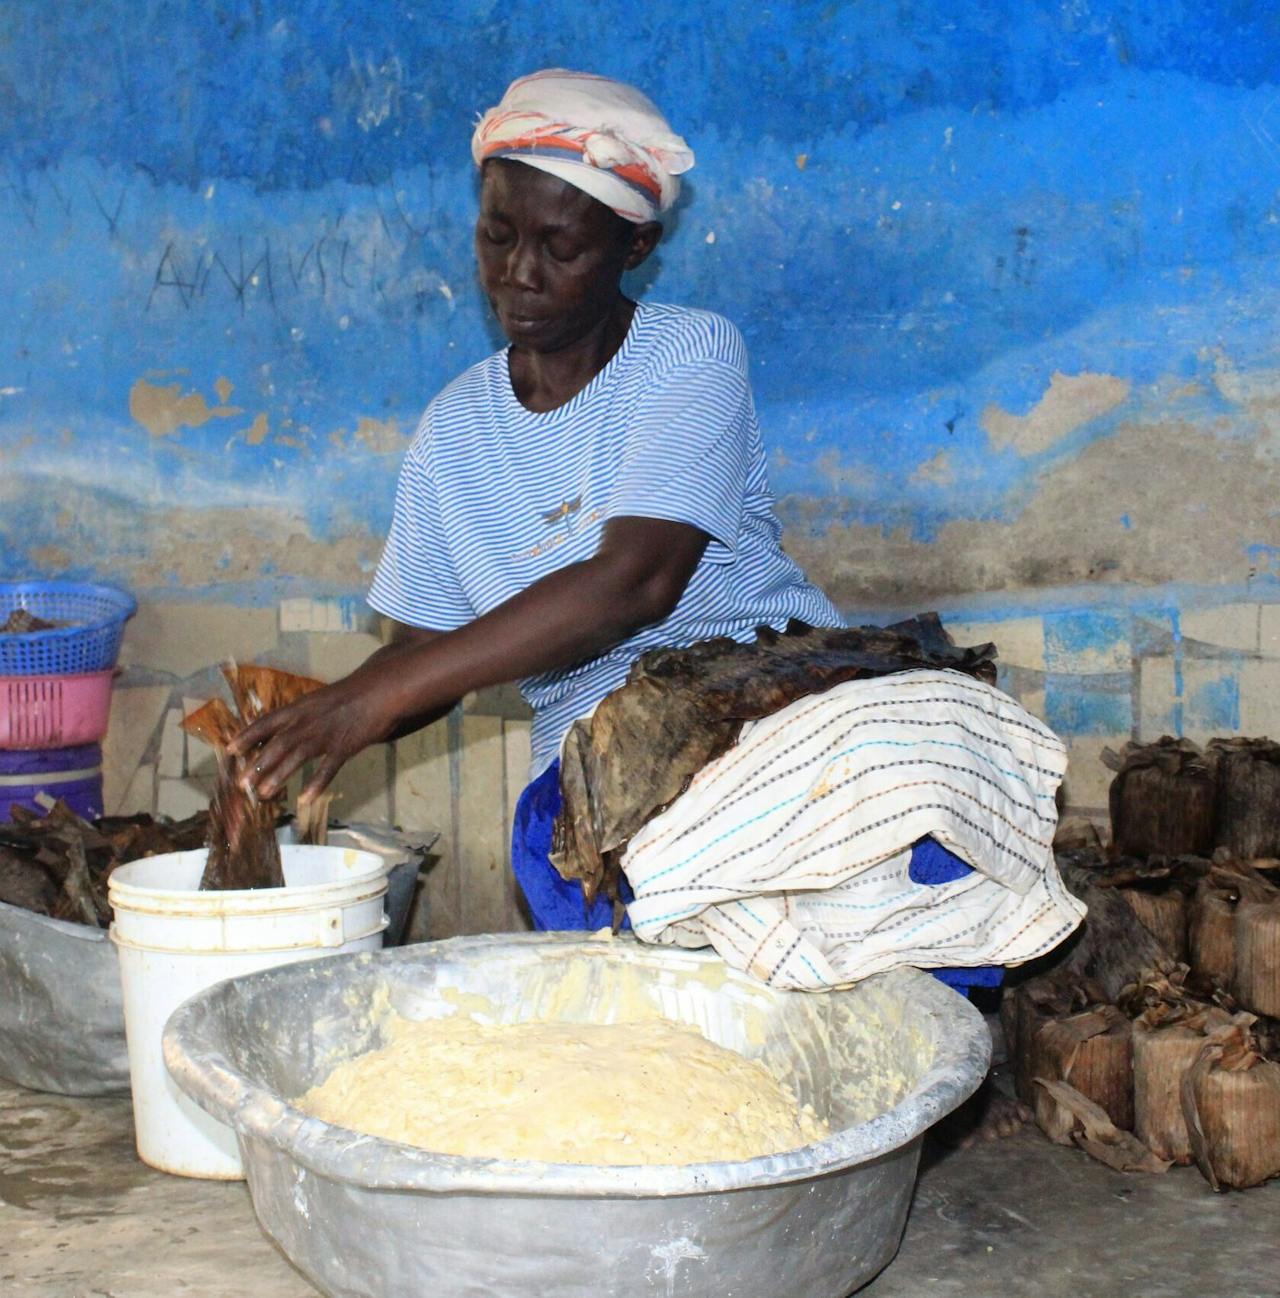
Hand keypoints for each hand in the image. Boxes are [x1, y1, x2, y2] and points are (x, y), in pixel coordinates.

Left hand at [229, 672, 400, 802]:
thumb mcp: (317, 701)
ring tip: (264, 794)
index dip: (247, 737)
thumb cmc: (348, 697)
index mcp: (298, 708)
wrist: (378, 692)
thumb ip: (299, 717)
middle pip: (277, 744)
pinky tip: (304, 798)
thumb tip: (280, 731)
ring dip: (278, 776)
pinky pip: (327, 768)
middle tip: (242, 785)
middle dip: (257, 765)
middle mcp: (307, 721)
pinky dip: (316, 784)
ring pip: (296, 757)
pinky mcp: (344, 747)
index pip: (266, 723)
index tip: (230, 751)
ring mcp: (325, 734)